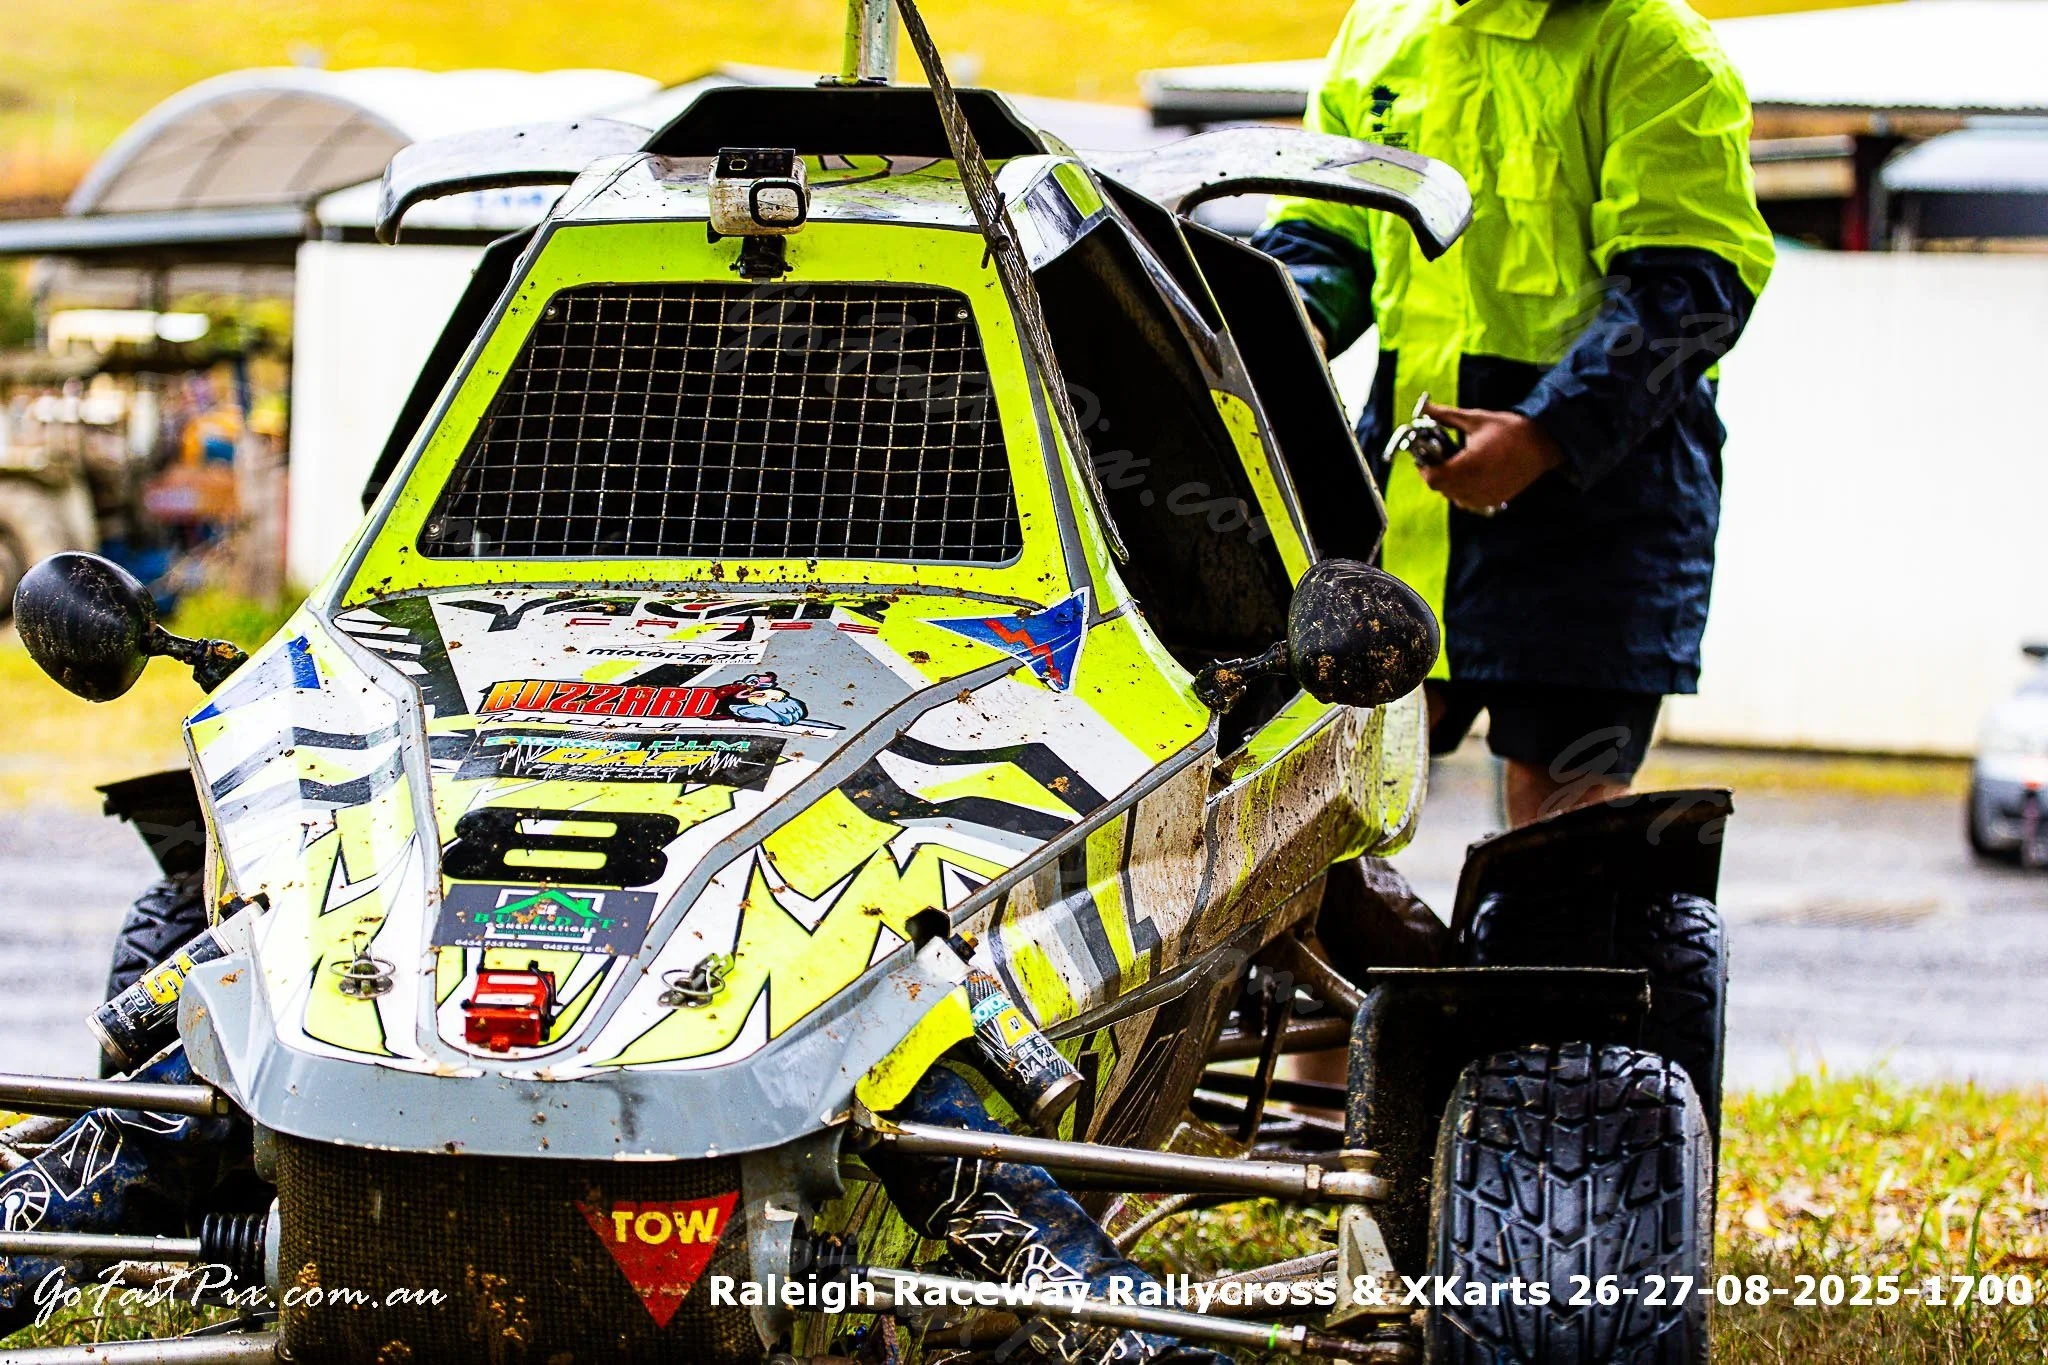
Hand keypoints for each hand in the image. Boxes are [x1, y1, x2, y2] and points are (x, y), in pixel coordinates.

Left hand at [1416, 403, 1563, 512]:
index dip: (1424, 469)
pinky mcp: (1495, 501)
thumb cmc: (1509, 430)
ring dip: (1450, 483)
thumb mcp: (1475, 419)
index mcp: (1470, 464)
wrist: (1542, 443)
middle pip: (1442, 488)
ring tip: (1457, 465)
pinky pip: (1469, 501)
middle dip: (1437, 473)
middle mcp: (1477, 484)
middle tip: (1440, 458)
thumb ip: (1445, 416)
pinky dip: (1464, 491)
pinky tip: (1471, 475)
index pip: (1434, 478)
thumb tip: (1424, 407)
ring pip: (1454, 496)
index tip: (1424, 457)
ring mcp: (1486, 496)